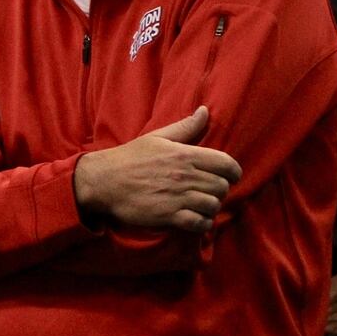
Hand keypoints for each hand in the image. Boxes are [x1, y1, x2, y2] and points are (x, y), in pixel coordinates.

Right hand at [73, 106, 240, 232]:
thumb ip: (185, 127)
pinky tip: (194, 219)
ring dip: (210, 207)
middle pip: (222, 187)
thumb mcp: (157, 137)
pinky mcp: (169, 216)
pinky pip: (200, 224)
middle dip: (219, 190)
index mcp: (185, 154)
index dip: (233, 172)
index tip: (227, 176)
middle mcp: (185, 175)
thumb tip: (204, 111)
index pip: (227, 164)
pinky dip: (202, 224)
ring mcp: (178, 196)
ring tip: (199, 205)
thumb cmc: (130, 158)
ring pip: (213, 205)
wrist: (103, 181)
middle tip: (206, 190)